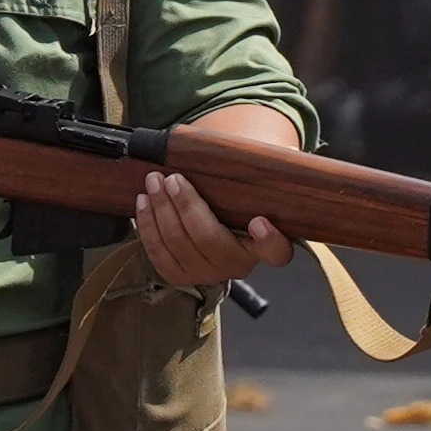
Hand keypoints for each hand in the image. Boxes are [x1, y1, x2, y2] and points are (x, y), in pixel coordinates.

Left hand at [134, 169, 290, 291]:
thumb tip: (287, 155)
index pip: (276, 251)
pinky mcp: (179, 276)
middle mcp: (237, 266)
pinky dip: (147, 226)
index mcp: (264, 248)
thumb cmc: (239, 203)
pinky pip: (158, 253)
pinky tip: (143, 203)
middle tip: (173, 179)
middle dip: (187, 207)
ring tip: (154, 182)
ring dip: (162, 210)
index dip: (269, 241)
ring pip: (178, 245)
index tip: (259, 221)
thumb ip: (271, 178)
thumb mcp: (258, 192)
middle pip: (210, 240)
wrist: (218, 227)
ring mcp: (206, 274)